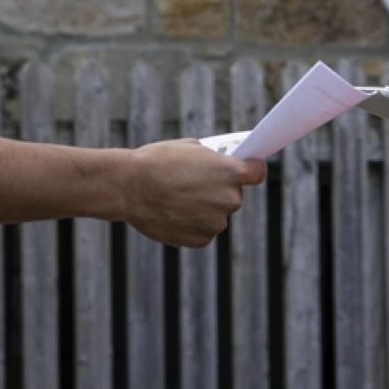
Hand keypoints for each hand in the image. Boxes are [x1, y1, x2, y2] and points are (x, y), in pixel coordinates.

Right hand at [121, 140, 265, 247]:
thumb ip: (212, 160)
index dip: (252, 169)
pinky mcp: (200, 240)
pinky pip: (203, 230)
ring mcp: (216, 223)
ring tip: (178, 198)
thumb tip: (218, 167)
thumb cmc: (158, 161)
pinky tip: (174, 213)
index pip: (258, 172)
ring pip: (217, 214)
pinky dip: (192, 224)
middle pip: (234, 194)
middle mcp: (230, 199)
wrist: (130, 187)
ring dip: (205, 208)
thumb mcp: (191, 148)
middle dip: (219, 189)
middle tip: (196, 183)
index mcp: (232, 172)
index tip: (248, 169)